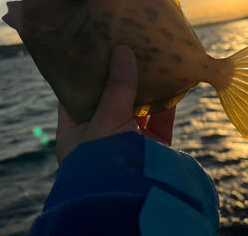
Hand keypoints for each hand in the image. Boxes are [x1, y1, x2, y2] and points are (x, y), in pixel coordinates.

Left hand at [55, 45, 175, 164]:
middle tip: (124, 44)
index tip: (95, 45)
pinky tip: (171, 79)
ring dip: (144, 84)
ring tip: (149, 55)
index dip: (86, 70)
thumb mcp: (105, 120)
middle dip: (119, 73)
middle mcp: (101, 134)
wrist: (132, 203)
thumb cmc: (104, 160)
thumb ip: (117, 87)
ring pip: (137, 106)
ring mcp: (128, 141)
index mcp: (76, 131)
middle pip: (110, 97)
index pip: (77, 94)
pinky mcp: (153, 147)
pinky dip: (167, 102)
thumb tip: (123, 51)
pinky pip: (161, 119)